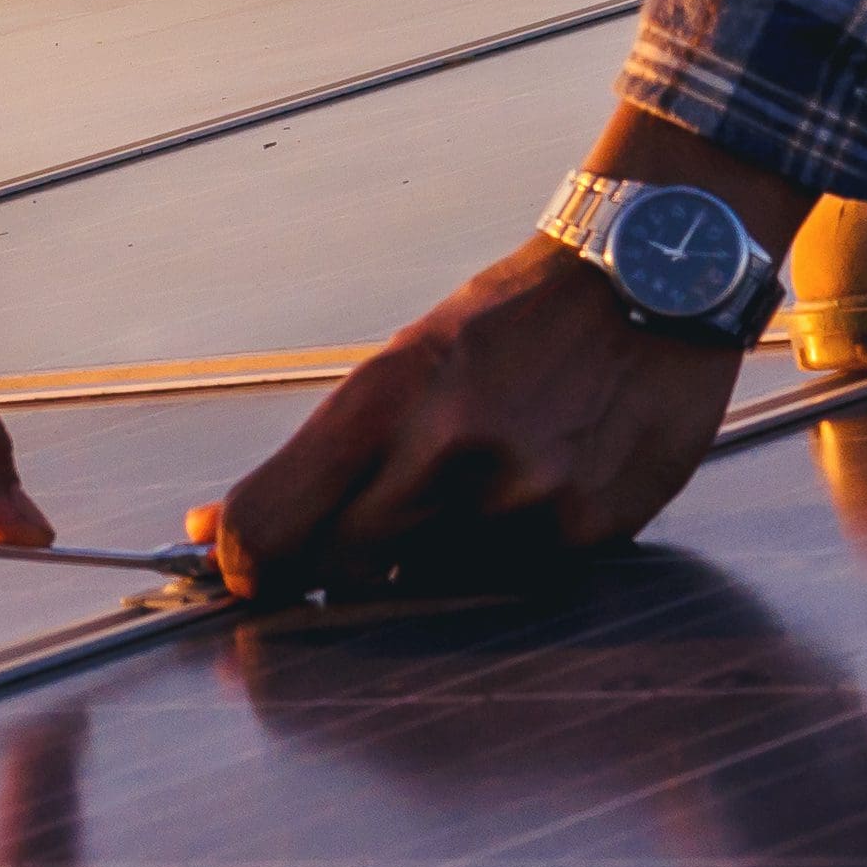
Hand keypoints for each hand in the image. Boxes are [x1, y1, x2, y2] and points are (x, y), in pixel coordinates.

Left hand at [197, 115, 809, 599]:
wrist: (653, 279)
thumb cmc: (515, 322)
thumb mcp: (404, 363)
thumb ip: (320, 460)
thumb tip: (213, 536)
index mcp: (383, 398)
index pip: (266, 528)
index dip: (241, 568)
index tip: (243, 576)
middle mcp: (443, 454)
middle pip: (336, 573)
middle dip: (337, 566)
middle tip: (368, 530)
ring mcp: (517, 501)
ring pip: (426, 587)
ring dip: (432, 560)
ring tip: (481, 484)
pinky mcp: (583, 534)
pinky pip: (508, 585)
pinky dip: (506, 556)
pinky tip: (538, 490)